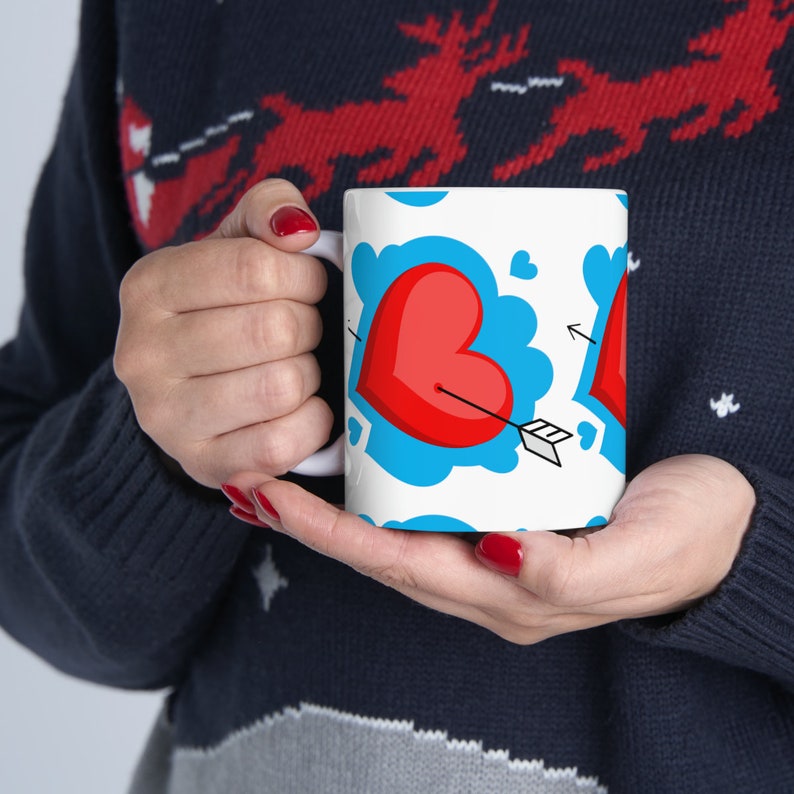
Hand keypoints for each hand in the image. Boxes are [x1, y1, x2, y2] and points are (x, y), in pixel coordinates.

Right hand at [114, 179, 331, 487]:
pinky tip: (300, 408)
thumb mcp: (235, 245)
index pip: (256, 268)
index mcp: (149, 286)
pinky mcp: (202, 464)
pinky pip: (282, 443)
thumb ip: (267, 211)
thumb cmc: (224, 310)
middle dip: (309, 326)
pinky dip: (311, 423)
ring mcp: (166, 417)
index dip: (304, 276)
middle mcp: (143, 354)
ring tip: (295, 366)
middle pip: (275, 329)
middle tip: (302, 330)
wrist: (188, 391)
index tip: (307, 285)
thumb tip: (297, 229)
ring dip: (309, 374)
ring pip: (282, 386)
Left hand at [229, 455, 754, 643]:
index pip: (400, 565)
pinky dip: (395, 483)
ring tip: (296, 463)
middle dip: (316, 522)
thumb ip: (567, 572)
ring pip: (404, 527)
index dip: (331, 536)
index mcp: (512, 594)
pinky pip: (438, 502)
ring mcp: (498, 547)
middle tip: (259, 475)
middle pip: (385, 550)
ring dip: (346, 504)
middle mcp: (492, 576)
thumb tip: (497, 552)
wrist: (729, 522)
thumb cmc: (690, 540)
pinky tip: (376, 451)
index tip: (271, 499)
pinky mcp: (513, 513)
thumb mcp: (639, 557)